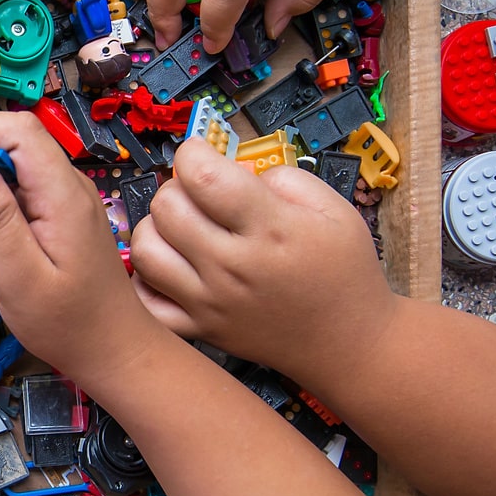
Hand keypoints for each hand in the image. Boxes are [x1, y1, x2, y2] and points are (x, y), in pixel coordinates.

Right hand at [0, 111, 161, 389]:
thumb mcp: (19, 276)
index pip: (18, 131)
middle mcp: (69, 187)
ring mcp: (67, 201)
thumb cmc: (67, 324)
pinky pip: (22, 194)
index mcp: (62, 195)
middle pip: (14, 145)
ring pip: (14, 170)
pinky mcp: (62, 216)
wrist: (113, 350)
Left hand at [128, 138, 399, 379]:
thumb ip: (284, 177)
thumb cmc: (344, 272)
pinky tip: (171, 267)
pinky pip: (147, 302)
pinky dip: (146, 281)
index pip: (202, 176)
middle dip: (176, 188)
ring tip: (181, 229)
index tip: (201, 153)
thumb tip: (234, 169)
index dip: (192, 152)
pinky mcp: (200, 329)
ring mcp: (211, 301)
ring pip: (146, 250)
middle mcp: (234, 265)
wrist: (349, 343)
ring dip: (156, 228)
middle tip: (197, 195)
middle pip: (166, 207)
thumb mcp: (335, 210)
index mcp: (271, 228)